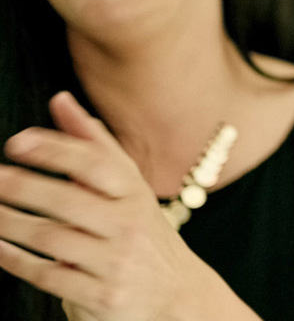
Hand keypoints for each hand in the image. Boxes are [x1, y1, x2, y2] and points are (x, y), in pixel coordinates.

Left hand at [0, 93, 229, 320]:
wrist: (175, 293)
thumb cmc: (142, 232)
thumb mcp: (127, 187)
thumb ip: (92, 144)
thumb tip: (61, 100)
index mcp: (134, 191)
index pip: (95, 163)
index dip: (55, 150)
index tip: (18, 142)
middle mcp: (128, 223)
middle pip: (69, 200)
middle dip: (24, 187)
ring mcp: (114, 260)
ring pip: (53, 238)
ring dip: (12, 224)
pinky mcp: (100, 294)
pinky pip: (49, 275)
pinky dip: (17, 261)